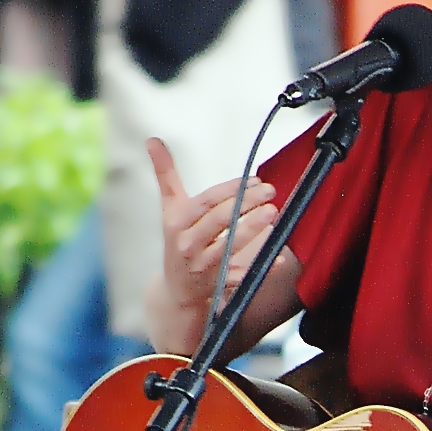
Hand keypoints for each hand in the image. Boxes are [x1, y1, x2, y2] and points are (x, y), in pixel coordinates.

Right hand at [147, 138, 278, 317]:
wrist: (176, 291)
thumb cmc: (177, 241)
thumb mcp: (169, 209)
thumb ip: (165, 174)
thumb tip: (153, 139)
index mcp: (177, 223)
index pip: (206, 202)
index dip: (230, 190)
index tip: (254, 180)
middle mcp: (188, 245)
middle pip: (218, 221)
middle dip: (245, 204)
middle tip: (270, 191)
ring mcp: (203, 267)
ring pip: (229, 246)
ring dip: (252, 230)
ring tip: (273, 213)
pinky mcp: (217, 285)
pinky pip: (242, 275)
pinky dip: (260, 267)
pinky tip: (278, 257)